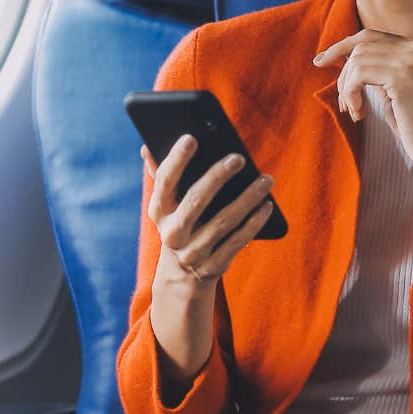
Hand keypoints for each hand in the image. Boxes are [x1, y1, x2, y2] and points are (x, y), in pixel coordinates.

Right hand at [142, 135, 274, 284]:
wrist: (182, 276)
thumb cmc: (180, 224)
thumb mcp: (167, 206)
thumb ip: (161, 176)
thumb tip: (146, 146)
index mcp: (159, 211)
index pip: (164, 181)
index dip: (176, 160)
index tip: (191, 137)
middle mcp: (172, 233)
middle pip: (195, 201)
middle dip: (216, 177)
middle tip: (238, 158)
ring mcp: (193, 252)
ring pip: (223, 222)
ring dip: (247, 199)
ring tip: (265, 180)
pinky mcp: (213, 266)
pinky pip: (237, 242)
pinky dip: (253, 223)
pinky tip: (266, 206)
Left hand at [313, 28, 412, 172]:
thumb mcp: (394, 88)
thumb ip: (378, 68)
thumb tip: (345, 56)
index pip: (371, 35)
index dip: (342, 46)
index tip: (321, 61)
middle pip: (361, 45)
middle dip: (343, 71)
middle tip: (342, 101)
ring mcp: (411, 59)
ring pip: (357, 59)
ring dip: (347, 87)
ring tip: (354, 109)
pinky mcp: (401, 76)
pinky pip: (358, 75)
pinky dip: (351, 94)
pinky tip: (359, 113)